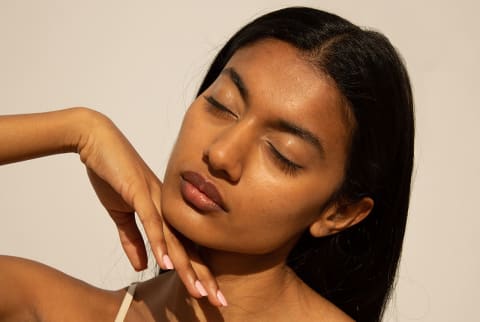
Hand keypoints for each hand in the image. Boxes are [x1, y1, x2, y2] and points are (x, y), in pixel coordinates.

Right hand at [78, 109, 224, 305]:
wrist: (98, 142)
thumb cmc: (114, 174)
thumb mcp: (122, 214)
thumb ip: (133, 240)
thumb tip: (142, 266)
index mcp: (166, 212)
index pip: (186, 247)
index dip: (198, 271)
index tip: (209, 294)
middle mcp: (168, 207)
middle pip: (189, 247)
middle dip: (204, 276)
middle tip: (219, 302)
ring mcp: (155, 199)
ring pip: (175, 239)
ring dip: (188, 268)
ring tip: (200, 292)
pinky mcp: (139, 192)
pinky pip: (151, 221)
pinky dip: (159, 243)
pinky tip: (168, 264)